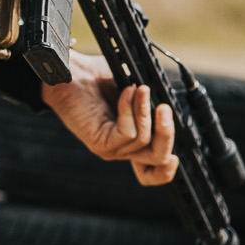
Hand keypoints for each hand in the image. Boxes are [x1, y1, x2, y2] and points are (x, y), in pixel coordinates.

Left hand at [41, 50, 177, 185]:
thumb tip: (169, 102)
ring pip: (144, 141)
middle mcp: (122, 149)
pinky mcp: (99, 143)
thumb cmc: (95, 79)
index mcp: (132, 140)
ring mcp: (110, 149)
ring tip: (138, 88)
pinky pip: (127, 132)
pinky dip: (130, 110)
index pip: (152, 171)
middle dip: (167, 133)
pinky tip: (126, 92)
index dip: (167, 170)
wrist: (67, 74)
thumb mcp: (131, 89)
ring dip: (145, 110)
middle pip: (158, 159)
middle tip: (163, 108)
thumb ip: (149, 101)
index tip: (176, 156)